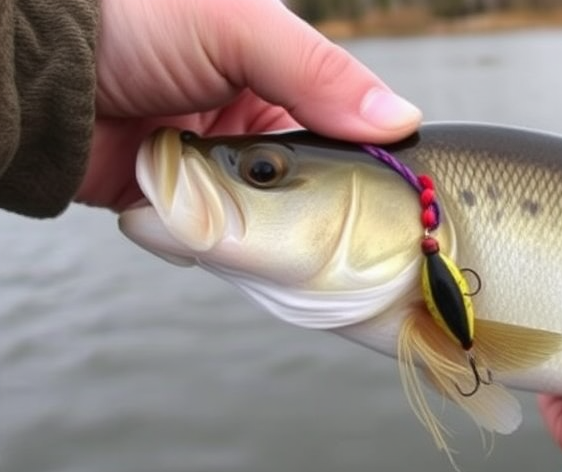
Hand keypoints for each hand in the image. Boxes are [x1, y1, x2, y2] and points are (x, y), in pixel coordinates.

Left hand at [77, 0, 420, 210]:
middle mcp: (249, 123)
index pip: (343, 129)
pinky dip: (205, 241)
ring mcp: (210, 167)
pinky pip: (208, 240)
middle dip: (304, 205)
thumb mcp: (240, 28)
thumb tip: (404, 122)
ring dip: (252, 227)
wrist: (31, 65)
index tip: (383, 198)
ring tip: (235, 214)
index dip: (364, 162)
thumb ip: (320, 74)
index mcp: (277, 75)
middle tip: (309, 219)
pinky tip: (196, 226)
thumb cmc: (134, 20)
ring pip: (260, 220)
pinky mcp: (171, 203)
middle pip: (305, 184)